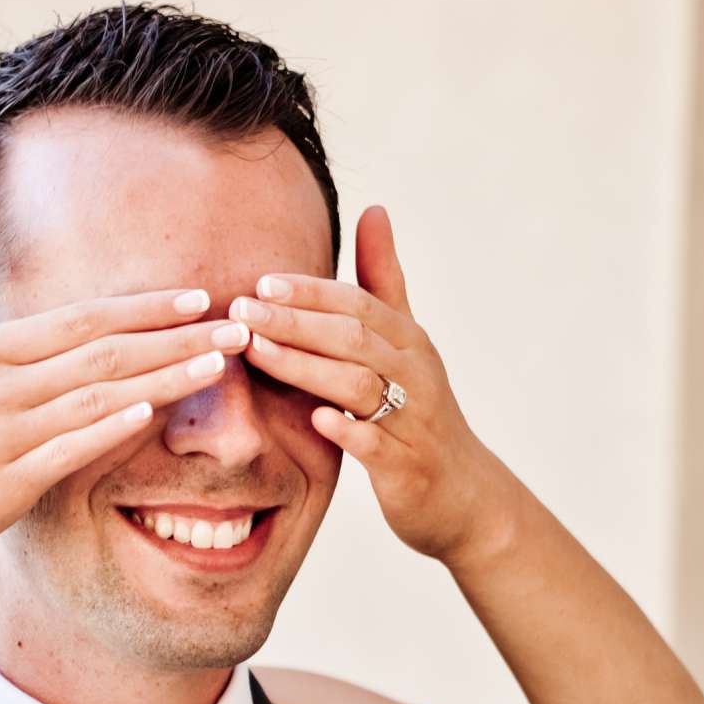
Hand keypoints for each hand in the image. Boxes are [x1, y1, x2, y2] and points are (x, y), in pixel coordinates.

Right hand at [0, 199, 248, 566]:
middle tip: (234, 325)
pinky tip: (156, 411)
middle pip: (102, 351)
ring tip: (219, 363)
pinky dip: (114, 427)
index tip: (196, 298)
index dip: (142, 307)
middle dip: (175, 336)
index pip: (79, 319)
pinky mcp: (7, 481)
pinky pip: (71, 448)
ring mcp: (3, 432)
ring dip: (165, 376)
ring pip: (99, 396)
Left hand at [233, 204, 520, 567]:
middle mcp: (415, 373)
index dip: (311, 292)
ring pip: (358, 385)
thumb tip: (374, 208)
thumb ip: (384, 279)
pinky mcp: (407, 467)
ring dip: (306, 366)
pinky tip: (314, 420)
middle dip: (296, 321)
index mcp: (408, 341)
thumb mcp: (406, 341)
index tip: (261, 282)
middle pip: (354, 337)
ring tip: (258, 353)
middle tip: (241, 311)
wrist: (462, 495)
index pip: (357, 304)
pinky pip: (376, 446)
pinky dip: (347, 431)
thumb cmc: (420, 411)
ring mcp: (413, 420)